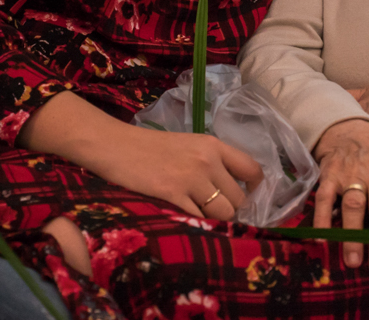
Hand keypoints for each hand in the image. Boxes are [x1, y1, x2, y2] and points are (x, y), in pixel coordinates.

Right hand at [89, 124, 263, 219]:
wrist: (114, 145)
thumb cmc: (148, 147)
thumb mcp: (187, 145)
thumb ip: (210, 162)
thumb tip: (230, 189)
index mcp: (213, 145)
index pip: (252, 169)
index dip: (254, 188)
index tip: (243, 197)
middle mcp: (208, 160)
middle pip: (239, 198)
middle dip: (230, 210)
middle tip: (213, 211)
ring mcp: (192, 178)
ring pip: (224, 213)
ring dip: (215, 220)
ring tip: (198, 215)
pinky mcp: (174, 194)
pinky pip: (199, 219)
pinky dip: (196, 223)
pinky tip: (185, 218)